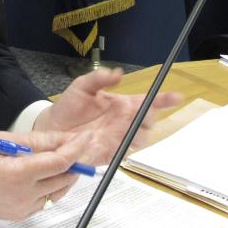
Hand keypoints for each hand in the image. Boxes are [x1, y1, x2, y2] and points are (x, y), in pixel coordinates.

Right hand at [0, 130, 89, 220]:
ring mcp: (22, 208)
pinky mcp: (20, 215)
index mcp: (17, 173)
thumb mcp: (2, 140)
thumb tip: (62, 138)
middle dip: (75, 161)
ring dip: (66, 175)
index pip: (59, 162)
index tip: (85, 137)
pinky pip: (47, 201)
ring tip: (61, 158)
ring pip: (59, 192)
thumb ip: (36, 141)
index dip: (76, 148)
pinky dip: (53, 187)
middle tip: (76, 145)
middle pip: (64, 178)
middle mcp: (22, 194)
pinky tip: (46, 174)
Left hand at [34, 67, 182, 164]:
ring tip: (128, 126)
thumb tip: (117, 74)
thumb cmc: (69, 106)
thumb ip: (99, 78)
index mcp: (123, 105)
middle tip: (141, 112)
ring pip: (141, 138)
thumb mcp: (82, 86)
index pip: (148, 102)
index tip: (176, 96)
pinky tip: (113, 141)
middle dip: (150, 117)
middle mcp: (125, 122)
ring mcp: (119, 138)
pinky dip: (123, 148)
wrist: (51, 129)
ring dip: (139, 132)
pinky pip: (124, 153)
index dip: (164, 99)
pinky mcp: (110, 153)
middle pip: (149, 122)